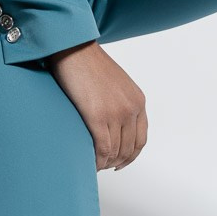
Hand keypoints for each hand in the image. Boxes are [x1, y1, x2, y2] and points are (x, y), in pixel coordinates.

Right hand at [46, 41, 147, 171]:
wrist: (75, 49)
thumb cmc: (89, 64)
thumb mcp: (116, 84)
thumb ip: (120, 102)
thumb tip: (113, 124)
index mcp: (138, 100)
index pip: (141, 138)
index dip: (131, 155)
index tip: (120, 162)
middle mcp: (132, 108)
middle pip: (129, 148)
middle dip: (117, 162)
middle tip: (103, 166)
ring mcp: (116, 113)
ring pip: (115, 151)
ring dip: (105, 163)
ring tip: (94, 165)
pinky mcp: (98, 116)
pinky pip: (102, 148)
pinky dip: (97, 160)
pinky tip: (90, 163)